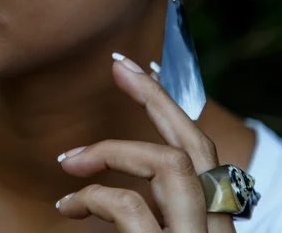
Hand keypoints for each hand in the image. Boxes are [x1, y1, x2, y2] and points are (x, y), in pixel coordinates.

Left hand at [56, 53, 235, 231]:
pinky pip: (129, 206)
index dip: (173, 108)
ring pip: (170, 163)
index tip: (146, 72)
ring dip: (112, 151)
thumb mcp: (165, 232)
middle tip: (120, 65)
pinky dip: (93, 196)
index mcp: (211, 221)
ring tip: (70, 161)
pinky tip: (68, 207)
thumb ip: (157, 208)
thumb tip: (123, 168)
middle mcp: (213, 228)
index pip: (200, 152)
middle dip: (158, 97)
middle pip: (195, 144)